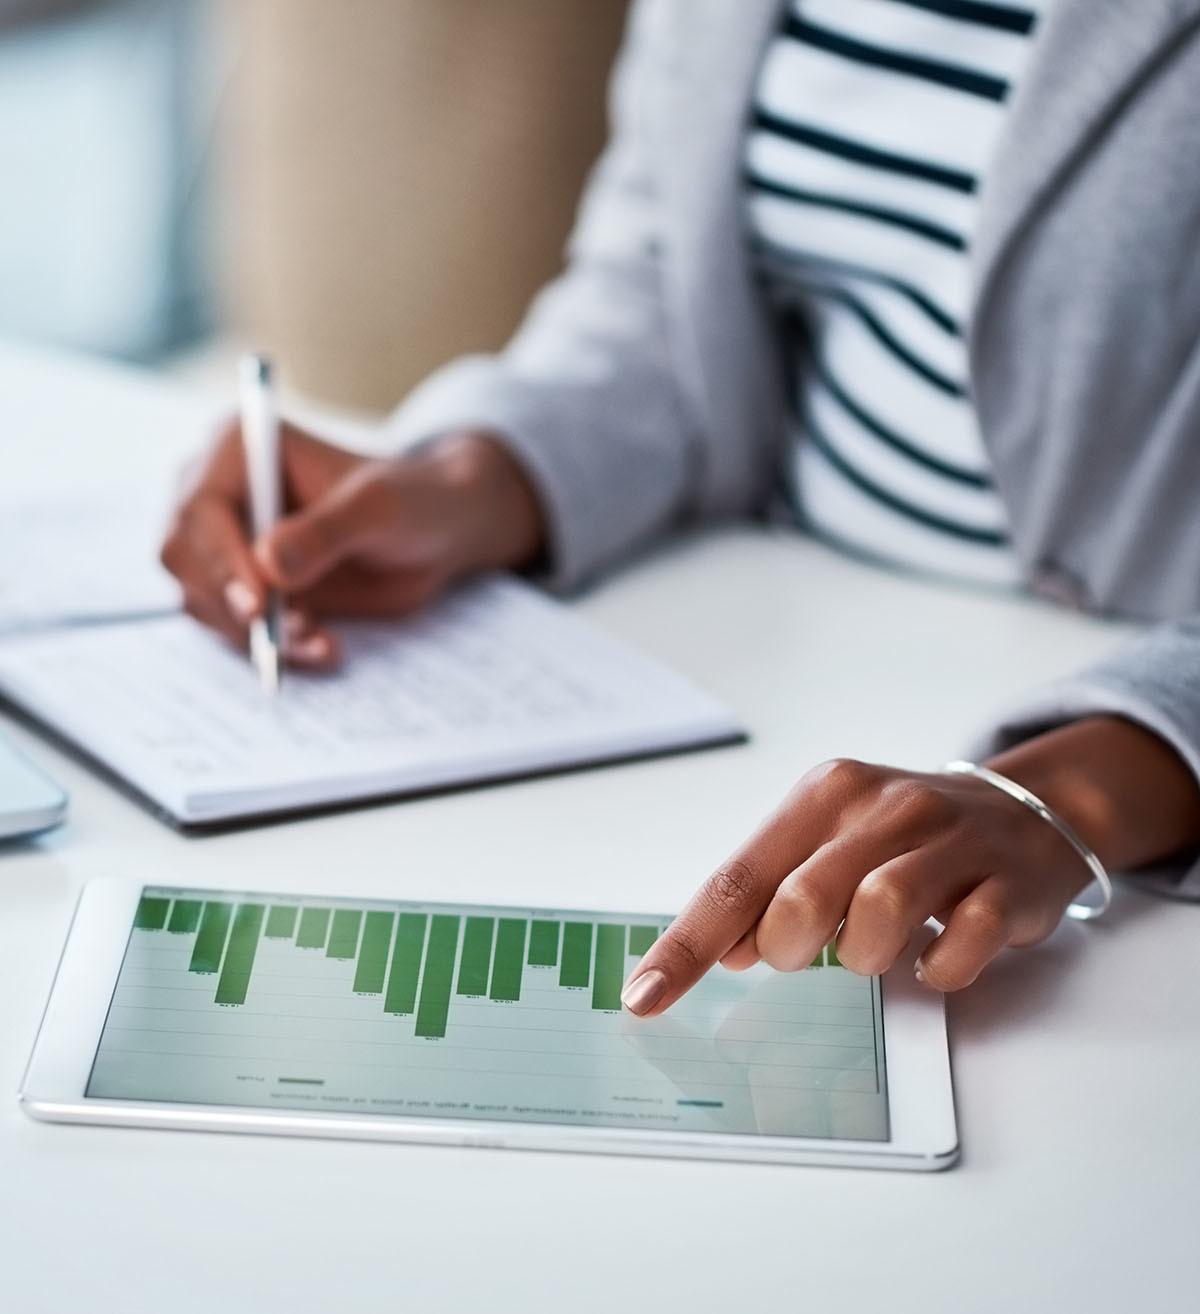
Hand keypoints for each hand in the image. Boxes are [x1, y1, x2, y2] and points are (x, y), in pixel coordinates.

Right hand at [161, 420, 545, 665]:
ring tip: (320, 640)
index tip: (258, 606)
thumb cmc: (411, 501)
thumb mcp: (380, 509)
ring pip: (204, 599)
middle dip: (232, 604)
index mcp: (239, 448)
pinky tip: (322, 649)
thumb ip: (328, 531)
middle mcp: (219, 491)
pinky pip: (234, 626)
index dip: (219, 561)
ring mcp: (226, 542)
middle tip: (291, 633)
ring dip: (255, 632)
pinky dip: (272, 646)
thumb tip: (268, 564)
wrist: (436, 532)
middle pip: (184, 558)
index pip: (199, 509)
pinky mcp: (245, 585)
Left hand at [620, 717, 1199, 1014]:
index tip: (645, 998)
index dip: (687, 946)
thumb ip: (773, 890)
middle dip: (789, 948)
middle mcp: (882, 806)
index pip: (737, 878)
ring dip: (865, 955)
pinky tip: (934, 958)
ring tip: (876, 952)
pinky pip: (964, 940)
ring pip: (882, 908)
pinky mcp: (1005, 881)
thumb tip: (726, 950)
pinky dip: (941, 966)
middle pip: (802, 896)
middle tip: (808, 953)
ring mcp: (949, 839)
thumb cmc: (904, 838)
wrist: (1024, 812)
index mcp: (824, 795)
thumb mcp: (829, 843)